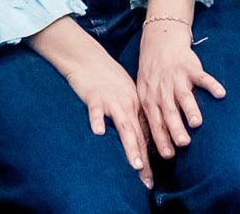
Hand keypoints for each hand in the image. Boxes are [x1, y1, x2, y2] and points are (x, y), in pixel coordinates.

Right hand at [62, 48, 153, 186]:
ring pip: (124, 125)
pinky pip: (96, 110)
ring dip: (131, 145)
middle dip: (143, 159)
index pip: (145, 137)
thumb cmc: (108, 80)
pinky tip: (99, 132)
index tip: (149, 181)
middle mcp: (128, 105)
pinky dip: (98, 120)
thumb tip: (140, 140)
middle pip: (138, 135)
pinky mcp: (95, 97)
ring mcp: (112, 101)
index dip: (148, 160)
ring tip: (136, 164)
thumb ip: (132, 116)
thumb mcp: (125, 97)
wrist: (90, 59)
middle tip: (147, 180)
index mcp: (136, 107)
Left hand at [136, 20, 225, 159]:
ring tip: (197, 123)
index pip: (155, 123)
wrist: (160, 42)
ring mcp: (177, 78)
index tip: (168, 155)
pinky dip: (211, 84)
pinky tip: (221, 94)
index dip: (161, 139)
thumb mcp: (145, 93)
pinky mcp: (190, 67)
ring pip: (184, 96)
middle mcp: (163, 90)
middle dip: (175, 128)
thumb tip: (154, 144)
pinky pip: (202, 77)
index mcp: (151, 99)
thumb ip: (152, 115)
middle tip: (183, 144)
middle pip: (169, 112)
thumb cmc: (153, 75)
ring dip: (190, 109)